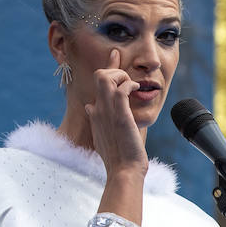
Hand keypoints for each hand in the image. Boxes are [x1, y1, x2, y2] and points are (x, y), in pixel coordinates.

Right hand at [89, 48, 149, 221]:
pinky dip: (128, 84)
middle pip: (98, 75)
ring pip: (105, 77)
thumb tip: (89, 107)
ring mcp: (107, 111)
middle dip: (113, 67)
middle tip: (127, 73)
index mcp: (96, 113)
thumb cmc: (119, 157)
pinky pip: (120, 89)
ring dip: (121, 75)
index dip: (107, 67)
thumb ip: (99, 120)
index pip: (98, 85)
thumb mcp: (104, 135)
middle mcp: (98, 110)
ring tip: (132, 86)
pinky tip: (136, 89)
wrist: (123, 171)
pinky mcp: (119, 115)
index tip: (115, 56)